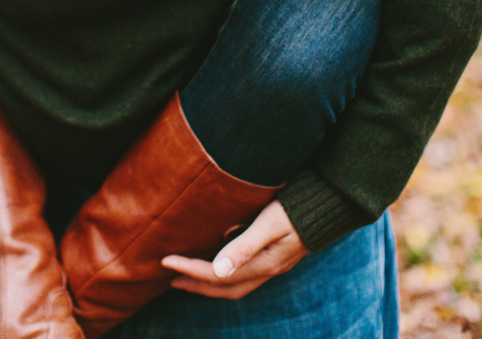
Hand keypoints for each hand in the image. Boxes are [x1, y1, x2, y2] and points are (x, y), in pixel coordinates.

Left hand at [161, 201, 306, 299]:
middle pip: (225, 287)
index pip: (217, 275)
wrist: (328, 204)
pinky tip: (218, 259)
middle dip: (196, 284)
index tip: (165, 261)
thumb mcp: (269, 224)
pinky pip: (244, 273)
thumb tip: (218, 270)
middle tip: (170, 277)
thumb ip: (244, 245)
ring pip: (235, 283)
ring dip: (209, 282)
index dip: (189, 270)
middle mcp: (266, 269)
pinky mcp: (275, 255)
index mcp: (262, 264)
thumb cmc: (296, 209)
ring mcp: (272, 264)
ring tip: (188, 274)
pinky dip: (225, 272)